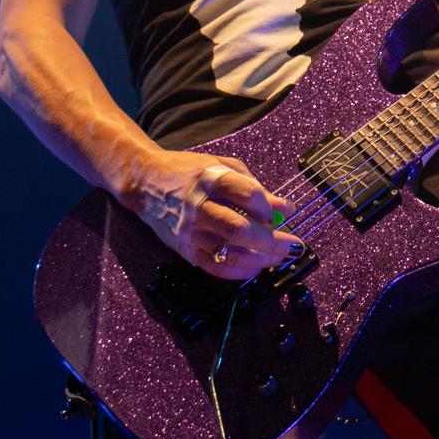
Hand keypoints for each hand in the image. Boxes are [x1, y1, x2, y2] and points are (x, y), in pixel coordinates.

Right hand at [130, 150, 299, 281]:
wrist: (145, 182)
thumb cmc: (189, 172)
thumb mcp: (223, 167)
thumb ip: (254, 187)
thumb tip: (284, 209)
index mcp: (210, 179)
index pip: (249, 194)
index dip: (270, 206)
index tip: (285, 211)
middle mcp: (198, 206)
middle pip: (241, 229)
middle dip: (272, 241)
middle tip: (293, 245)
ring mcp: (190, 231)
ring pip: (230, 252)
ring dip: (261, 260)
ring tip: (278, 257)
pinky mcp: (184, 249)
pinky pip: (216, 267)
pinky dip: (240, 271)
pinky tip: (255, 266)